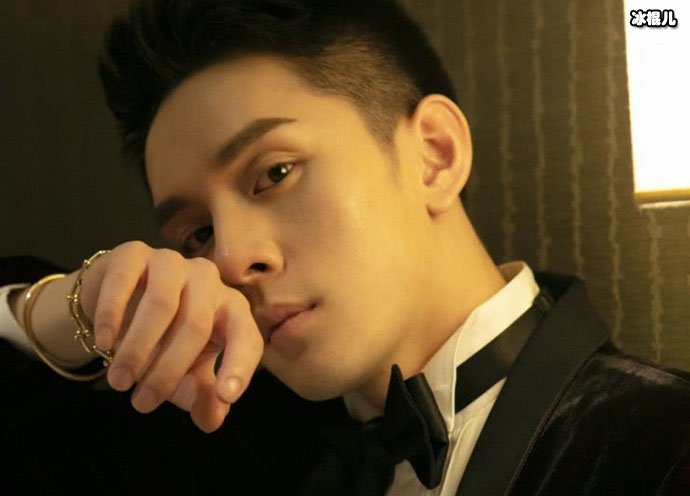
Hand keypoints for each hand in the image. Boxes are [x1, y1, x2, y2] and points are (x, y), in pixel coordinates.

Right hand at [79, 241, 262, 431]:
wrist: (115, 304)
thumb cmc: (162, 340)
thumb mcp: (184, 373)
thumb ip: (200, 395)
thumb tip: (213, 420)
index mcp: (231, 309)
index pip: (246, 337)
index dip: (239, 366)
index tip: (225, 396)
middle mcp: (209, 280)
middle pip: (196, 325)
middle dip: (167, 370)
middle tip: (142, 404)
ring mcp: (173, 262)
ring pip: (162, 304)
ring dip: (138, 348)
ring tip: (119, 382)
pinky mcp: (135, 253)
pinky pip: (126, 281)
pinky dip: (114, 315)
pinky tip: (105, 342)